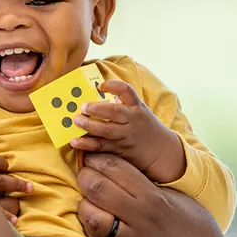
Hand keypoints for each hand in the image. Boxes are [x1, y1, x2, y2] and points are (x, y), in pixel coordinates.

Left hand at [69, 80, 185, 184]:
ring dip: (89, 126)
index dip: (113, 86)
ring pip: (107, 130)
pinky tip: (75, 141)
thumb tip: (93, 98)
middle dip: (97, 109)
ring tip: (76, 121)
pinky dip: (87, 144)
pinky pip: (102, 146)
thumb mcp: (138, 112)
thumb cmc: (144, 127)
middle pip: (115, 112)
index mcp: (136, 107)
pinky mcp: (120, 150)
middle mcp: (133, 120)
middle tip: (83, 107)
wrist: (161, 150)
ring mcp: (127, 136)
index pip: (127, 91)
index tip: (100, 85)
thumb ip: (122, 105)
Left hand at [74, 152, 229, 236]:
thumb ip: (151, 186)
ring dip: (84, 204)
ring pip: (92, 216)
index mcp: (155, 197)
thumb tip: (122, 169)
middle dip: (85, 176)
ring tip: (87, 199)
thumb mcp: (179, 199)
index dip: (98, 159)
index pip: (116, 168)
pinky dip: (90, 227)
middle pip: (98, 188)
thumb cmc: (195, 229)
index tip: (92, 156)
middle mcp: (141, 217)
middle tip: (84, 173)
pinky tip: (92, 219)